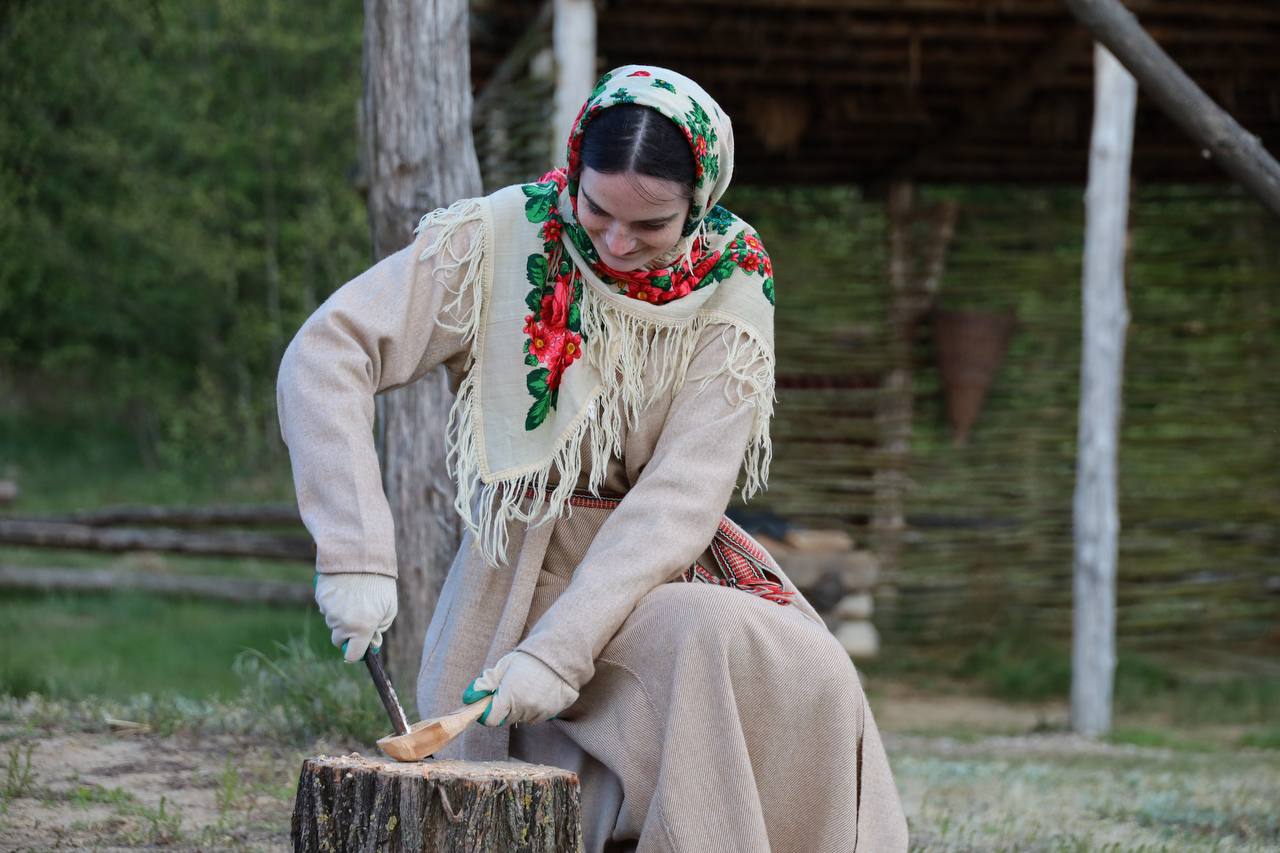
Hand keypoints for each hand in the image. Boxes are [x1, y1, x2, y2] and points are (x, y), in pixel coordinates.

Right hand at [313, 573, 396, 661]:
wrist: (363, 556)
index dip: (356, 652)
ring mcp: (329, 610)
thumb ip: (379, 629)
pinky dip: (333, 603)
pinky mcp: (321, 598)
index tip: (359, 647)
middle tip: (359, 616)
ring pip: (332, 622)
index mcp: (361, 628)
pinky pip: (326, 607)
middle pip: (339, 639)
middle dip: (348, 633)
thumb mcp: (389, 609)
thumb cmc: (380, 584)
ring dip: (341, 616)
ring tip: (354, 597)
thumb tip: (371, 643)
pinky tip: (344, 590)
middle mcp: (342, 623)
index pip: (352, 655)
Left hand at [462, 651, 578, 726]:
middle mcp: (524, 707)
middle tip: (510, 690)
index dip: (488, 713)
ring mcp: (539, 711)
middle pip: (507, 719)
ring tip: (526, 690)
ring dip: (520, 709)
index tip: (489, 705)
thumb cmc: (529, 659)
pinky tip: (537, 693)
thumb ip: (486, 682)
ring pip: (523, 719)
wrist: (560, 654)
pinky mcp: (552, 712)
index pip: (491, 719)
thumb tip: (469, 696)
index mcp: (509, 696)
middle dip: (505, 708)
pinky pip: (537, 717)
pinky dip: (534, 710)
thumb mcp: (504, 666)